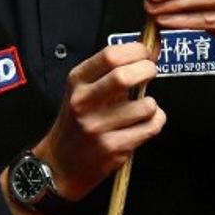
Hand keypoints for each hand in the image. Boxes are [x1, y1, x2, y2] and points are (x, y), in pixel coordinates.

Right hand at [1, 42, 163, 214]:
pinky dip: (156, 122)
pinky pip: (150, 128)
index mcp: (76, 82)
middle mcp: (83, 103)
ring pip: (145, 105)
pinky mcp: (112, 149)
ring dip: (152, 104)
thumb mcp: (82, 91)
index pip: (110, 55)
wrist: (59, 165)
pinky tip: (145, 123)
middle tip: (151, 73)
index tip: (145, 54)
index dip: (135, 51)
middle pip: (125, 76)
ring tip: (145, 107)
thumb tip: (150, 49)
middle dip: (148, 70)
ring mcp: (97, 127)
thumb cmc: (76, 124)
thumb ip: (112, 72)